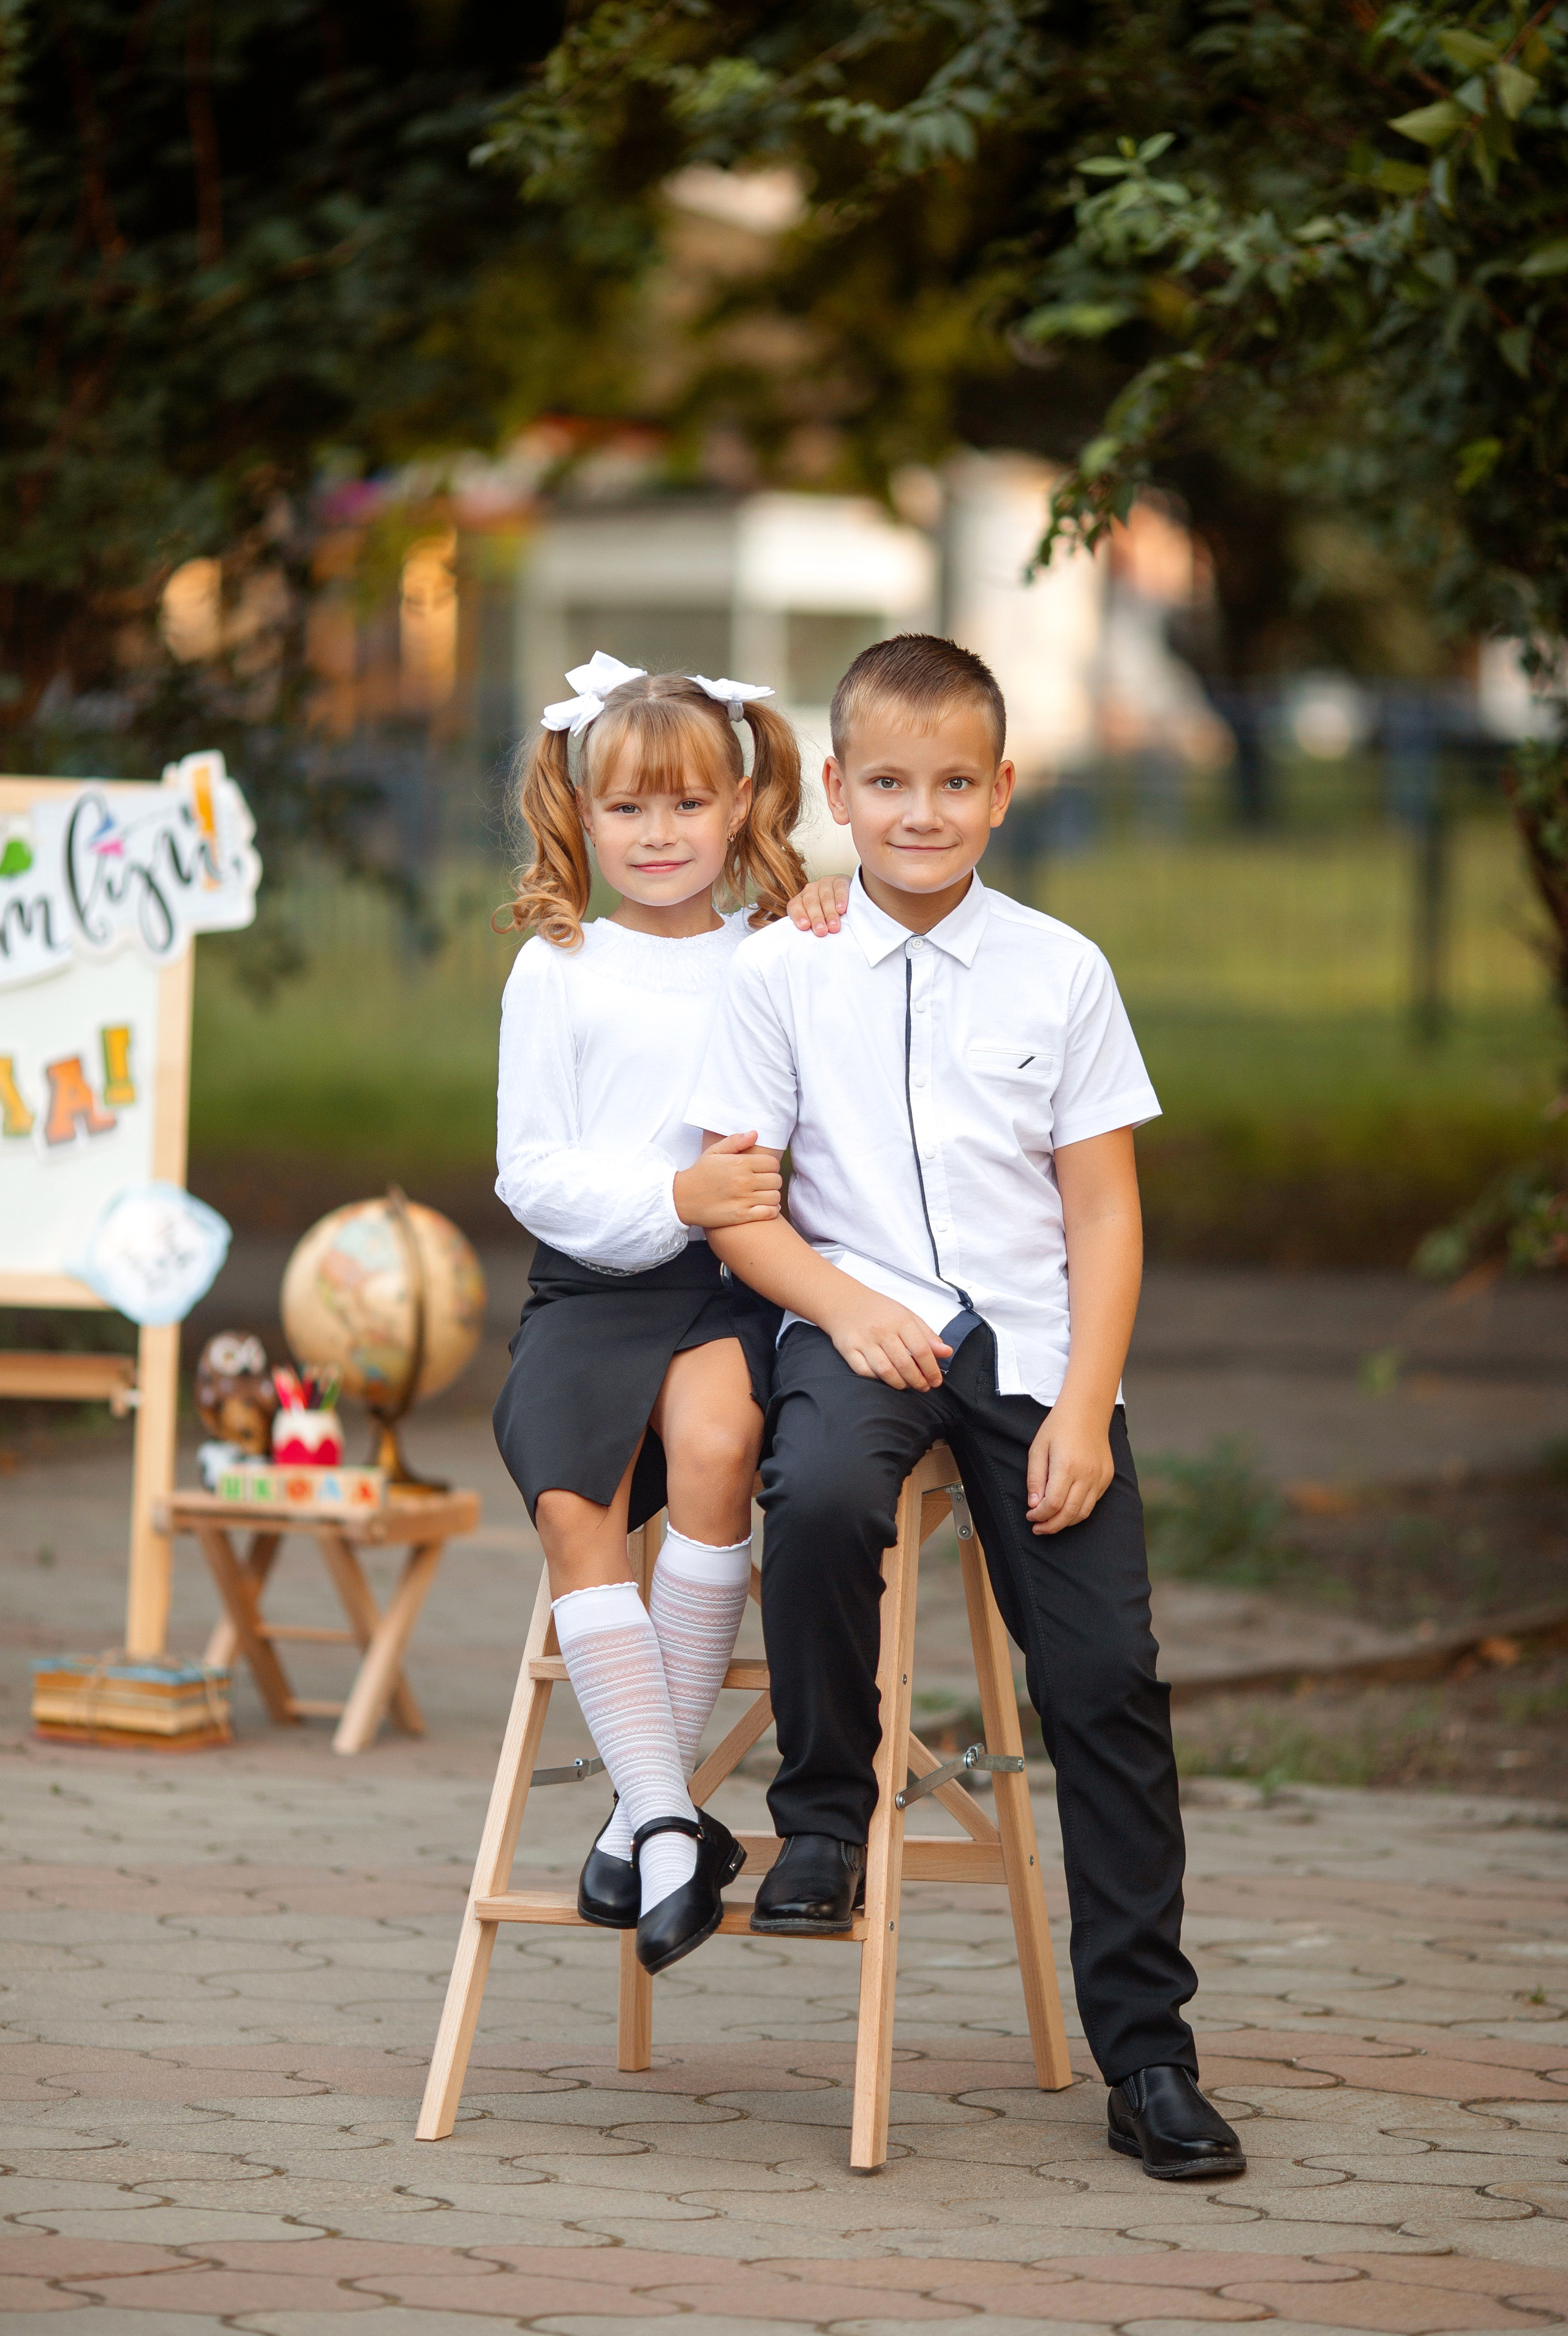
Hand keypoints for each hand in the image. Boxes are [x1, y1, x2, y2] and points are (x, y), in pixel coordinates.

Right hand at [673, 1133, 781, 1229]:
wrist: (681, 1198)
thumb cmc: (699, 1174)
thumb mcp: (713, 1152)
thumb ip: (735, 1141)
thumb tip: (755, 1133)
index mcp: (740, 1163)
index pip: (772, 1163)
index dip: (770, 1167)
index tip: (763, 1170)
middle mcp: (744, 1180)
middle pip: (776, 1180)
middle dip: (772, 1181)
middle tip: (763, 1183)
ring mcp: (743, 1199)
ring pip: (774, 1196)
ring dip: (772, 1196)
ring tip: (763, 1195)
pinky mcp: (741, 1215)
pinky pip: (769, 1212)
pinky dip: (771, 1210)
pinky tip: (765, 1207)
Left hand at [785, 874, 851, 935]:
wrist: (848, 900)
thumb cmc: (827, 918)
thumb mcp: (816, 923)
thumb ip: (810, 929)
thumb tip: (807, 945)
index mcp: (800, 900)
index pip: (795, 906)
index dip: (799, 916)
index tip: (805, 927)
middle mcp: (810, 890)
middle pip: (811, 903)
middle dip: (817, 918)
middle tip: (822, 932)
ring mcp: (825, 883)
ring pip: (825, 897)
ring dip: (830, 913)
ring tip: (834, 926)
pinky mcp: (840, 880)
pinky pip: (839, 888)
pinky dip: (841, 899)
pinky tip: (841, 909)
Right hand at [824, 1290, 951, 1390]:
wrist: (844, 1301)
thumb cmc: (879, 1310)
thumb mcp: (907, 1316)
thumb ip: (927, 1335)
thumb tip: (946, 1352)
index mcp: (900, 1320)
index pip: (921, 1350)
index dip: (931, 1369)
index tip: (936, 1380)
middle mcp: (881, 1330)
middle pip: (904, 1363)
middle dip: (918, 1380)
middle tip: (923, 1387)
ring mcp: (863, 1340)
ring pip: (885, 1370)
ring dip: (900, 1383)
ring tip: (907, 1385)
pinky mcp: (848, 1349)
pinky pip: (864, 1371)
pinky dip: (877, 1379)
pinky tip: (885, 1378)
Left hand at [1025, 1404, 1114, 1534]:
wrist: (1086, 1412)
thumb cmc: (1058, 1428)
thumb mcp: (1038, 1449)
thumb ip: (1035, 1479)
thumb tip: (1034, 1505)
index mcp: (1066, 1467)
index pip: (1053, 1504)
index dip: (1039, 1515)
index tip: (1030, 1516)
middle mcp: (1086, 1475)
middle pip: (1069, 1514)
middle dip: (1051, 1526)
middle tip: (1038, 1529)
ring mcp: (1099, 1477)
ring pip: (1083, 1513)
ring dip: (1065, 1522)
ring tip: (1051, 1523)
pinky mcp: (1106, 1477)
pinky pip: (1093, 1502)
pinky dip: (1079, 1511)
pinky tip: (1066, 1508)